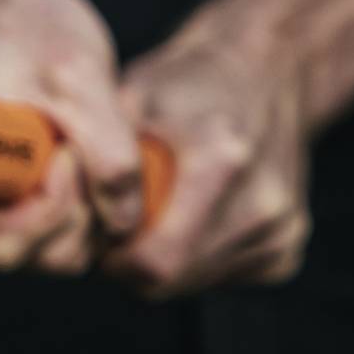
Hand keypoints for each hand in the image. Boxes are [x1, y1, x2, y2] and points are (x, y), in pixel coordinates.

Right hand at [0, 0, 143, 273]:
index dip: (53, 205)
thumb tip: (124, 217)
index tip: (66, 148)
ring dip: (92, 205)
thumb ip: (107, 150)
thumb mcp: (79, 76)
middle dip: (82, 207)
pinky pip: (66, 232)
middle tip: (84, 141)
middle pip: (37, 254)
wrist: (6, 4)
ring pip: (59, 250)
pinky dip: (90, 201)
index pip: (6, 240)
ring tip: (86, 140)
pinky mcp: (17, 208)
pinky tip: (86, 152)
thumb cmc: (26, 28)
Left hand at [106, 0, 353, 297]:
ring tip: (162, 210)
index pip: (153, 262)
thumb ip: (99, 165)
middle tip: (123, 222)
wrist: (265, 69)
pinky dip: (197, 258)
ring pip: (193, 284)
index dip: (114, 257)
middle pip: (171, 280)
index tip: (101, 230)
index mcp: (221, 162)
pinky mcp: (287, 247)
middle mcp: (263, 203)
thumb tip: (66, 224)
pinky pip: (221, 277)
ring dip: (165, 260)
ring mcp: (281, 229)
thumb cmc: (186, 83)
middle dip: (134, 262)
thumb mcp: (130, 103)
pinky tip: (197, 215)